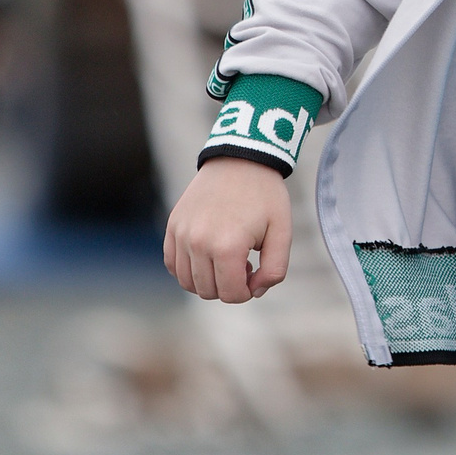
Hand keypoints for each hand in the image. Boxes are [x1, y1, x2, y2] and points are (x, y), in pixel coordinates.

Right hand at [164, 157, 291, 301]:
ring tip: (226, 257)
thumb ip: (275, 270)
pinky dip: (188, 268)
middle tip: (244, 262)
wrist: (241, 159)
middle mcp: (198, 243)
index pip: (230, 294)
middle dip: (228, 286)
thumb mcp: (283, 232)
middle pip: (208, 291)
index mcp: (227, 247)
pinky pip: (172, 264)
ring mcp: (181, 234)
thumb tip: (255, 291)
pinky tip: (207, 254)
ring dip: (208, 279)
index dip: (246, 292)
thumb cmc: (265, 195)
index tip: (255, 272)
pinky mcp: (173, 226)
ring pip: (187, 282)